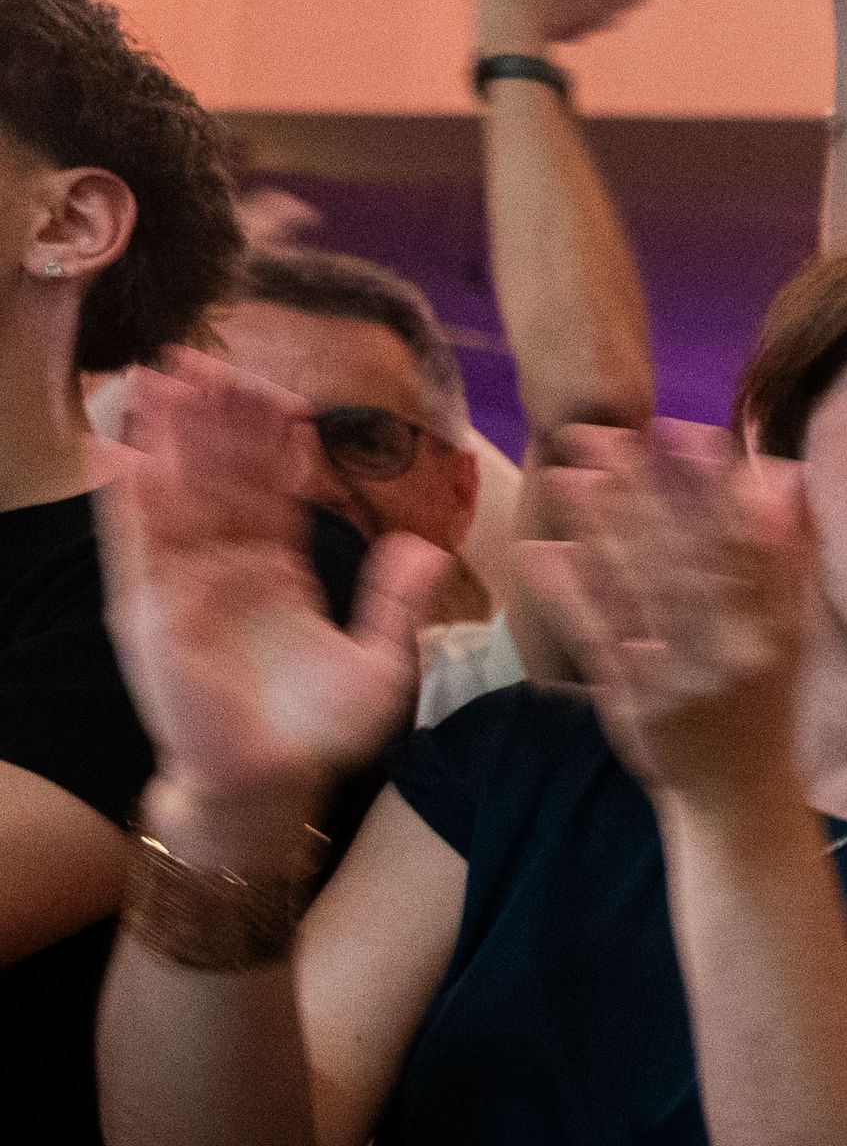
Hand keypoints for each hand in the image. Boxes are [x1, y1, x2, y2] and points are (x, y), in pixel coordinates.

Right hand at [97, 348, 450, 820]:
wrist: (272, 786)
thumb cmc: (321, 732)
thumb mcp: (379, 663)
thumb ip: (395, 603)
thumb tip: (425, 546)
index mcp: (278, 569)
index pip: (275, 490)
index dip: (275, 444)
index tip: (282, 397)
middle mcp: (227, 567)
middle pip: (220, 476)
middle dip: (215, 420)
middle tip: (212, 360)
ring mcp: (185, 585)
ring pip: (176, 495)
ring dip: (168, 439)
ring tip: (164, 380)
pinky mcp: (151, 612)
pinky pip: (136, 547)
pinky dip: (128, 500)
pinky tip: (122, 451)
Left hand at [519, 421, 811, 806]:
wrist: (738, 802)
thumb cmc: (760, 706)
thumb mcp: (790, 634)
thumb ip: (786, 557)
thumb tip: (781, 477)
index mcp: (778, 630)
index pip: (747, 544)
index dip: (716, 485)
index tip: (686, 430)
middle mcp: (736, 651)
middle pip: (685, 556)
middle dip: (642, 490)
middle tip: (601, 433)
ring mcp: (684, 679)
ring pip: (640, 591)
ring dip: (600, 527)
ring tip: (567, 475)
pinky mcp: (637, 705)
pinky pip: (599, 640)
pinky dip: (569, 593)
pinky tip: (543, 551)